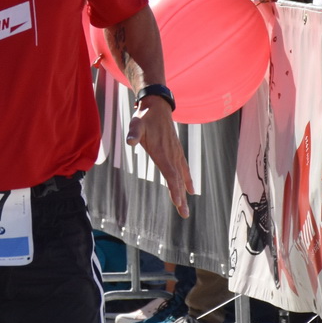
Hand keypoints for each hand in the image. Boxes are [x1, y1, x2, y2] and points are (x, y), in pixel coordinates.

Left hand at [128, 97, 193, 217]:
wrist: (157, 107)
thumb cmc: (144, 118)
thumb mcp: (136, 124)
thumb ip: (134, 133)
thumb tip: (130, 141)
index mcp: (162, 152)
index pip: (170, 174)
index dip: (174, 188)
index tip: (177, 202)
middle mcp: (172, 155)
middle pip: (177, 180)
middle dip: (180, 198)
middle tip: (184, 214)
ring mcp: (176, 154)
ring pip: (182, 177)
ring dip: (184, 194)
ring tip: (185, 210)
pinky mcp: (177, 152)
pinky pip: (184, 169)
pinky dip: (187, 181)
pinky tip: (191, 191)